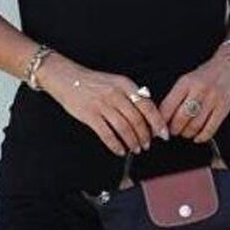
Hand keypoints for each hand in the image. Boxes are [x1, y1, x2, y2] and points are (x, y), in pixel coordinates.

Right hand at [38, 54, 170, 156]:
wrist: (67, 78)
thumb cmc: (92, 82)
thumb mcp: (115, 82)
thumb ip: (131, 95)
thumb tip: (148, 114)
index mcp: (125, 84)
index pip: (147, 106)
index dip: (157, 122)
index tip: (163, 133)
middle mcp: (115, 94)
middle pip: (137, 119)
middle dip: (145, 136)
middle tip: (147, 144)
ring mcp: (102, 104)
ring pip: (124, 128)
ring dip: (132, 142)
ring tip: (135, 149)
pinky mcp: (90, 115)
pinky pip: (107, 134)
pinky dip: (115, 145)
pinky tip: (120, 150)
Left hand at [159, 48, 229, 144]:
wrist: (229, 66)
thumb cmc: (206, 75)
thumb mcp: (186, 80)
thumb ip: (175, 97)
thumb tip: (163, 117)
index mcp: (185, 82)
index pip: (167, 107)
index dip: (161, 122)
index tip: (159, 127)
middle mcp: (199, 90)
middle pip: (180, 119)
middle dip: (173, 130)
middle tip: (172, 131)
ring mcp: (212, 100)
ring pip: (194, 126)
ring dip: (187, 134)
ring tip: (185, 132)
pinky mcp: (223, 108)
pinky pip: (210, 129)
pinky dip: (202, 137)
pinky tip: (198, 136)